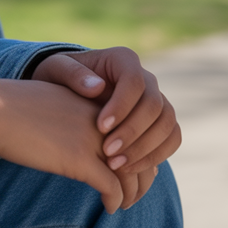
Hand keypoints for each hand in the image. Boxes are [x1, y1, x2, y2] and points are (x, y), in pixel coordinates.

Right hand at [0, 76, 125, 213]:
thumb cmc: (9, 108)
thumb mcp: (49, 103)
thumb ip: (69, 116)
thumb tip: (74, 136)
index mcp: (91, 101)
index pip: (131, 129)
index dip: (136, 152)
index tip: (130, 170)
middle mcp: (98, 117)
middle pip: (138, 151)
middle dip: (142, 176)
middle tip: (135, 194)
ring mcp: (90, 138)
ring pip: (131, 172)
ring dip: (132, 193)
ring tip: (125, 204)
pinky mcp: (79, 159)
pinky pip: (112, 187)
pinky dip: (115, 200)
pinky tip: (110, 208)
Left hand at [30, 48, 180, 207]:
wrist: (68, 94)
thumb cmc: (60, 78)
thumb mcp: (56, 69)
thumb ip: (71, 74)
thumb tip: (97, 87)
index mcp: (123, 60)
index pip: (134, 81)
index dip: (122, 106)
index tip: (100, 127)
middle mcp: (146, 78)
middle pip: (154, 105)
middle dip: (133, 132)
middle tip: (108, 153)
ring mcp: (157, 101)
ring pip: (167, 124)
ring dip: (146, 148)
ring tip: (116, 165)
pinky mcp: (160, 122)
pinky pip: (171, 139)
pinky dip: (156, 156)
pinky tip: (129, 168)